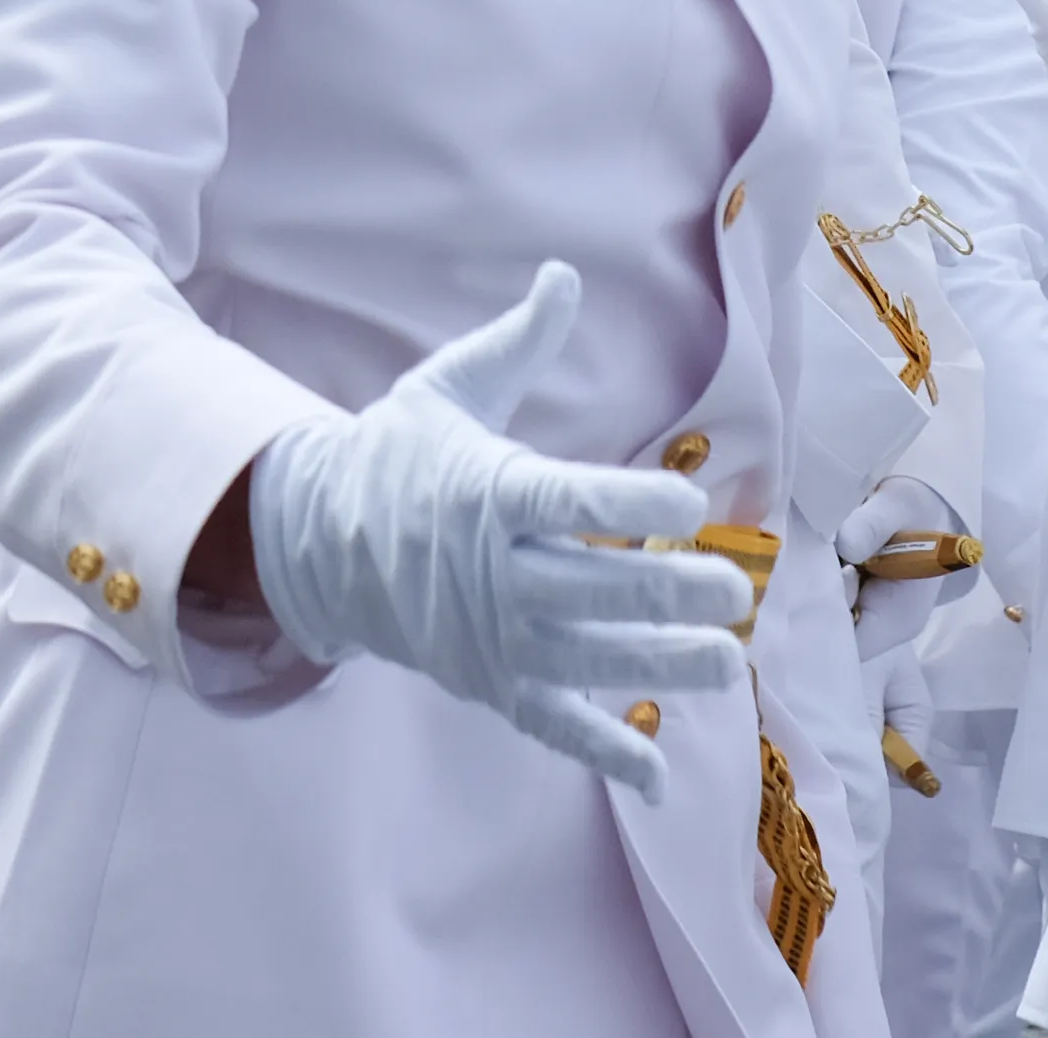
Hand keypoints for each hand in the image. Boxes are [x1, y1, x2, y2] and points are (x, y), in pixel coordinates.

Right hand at [238, 260, 755, 795]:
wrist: (315, 541)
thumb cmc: (395, 457)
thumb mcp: (447, 389)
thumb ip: (518, 344)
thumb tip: (564, 276)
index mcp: (489, 492)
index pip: (572, 500)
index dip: (634, 505)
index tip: (691, 502)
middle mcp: (494, 572)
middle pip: (595, 588)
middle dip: (669, 591)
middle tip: (732, 590)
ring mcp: (493, 636)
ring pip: (591, 659)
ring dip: (661, 665)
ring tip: (724, 661)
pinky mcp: (490, 682)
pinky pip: (552, 723)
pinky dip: (603, 752)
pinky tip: (658, 772)